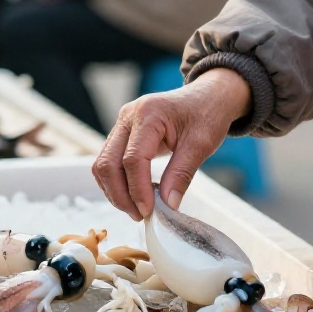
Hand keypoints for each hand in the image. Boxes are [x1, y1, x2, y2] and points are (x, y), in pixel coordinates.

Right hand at [94, 68, 252, 220]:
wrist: (208, 96)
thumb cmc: (207, 114)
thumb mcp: (202, 144)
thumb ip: (182, 174)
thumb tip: (168, 206)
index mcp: (149, 114)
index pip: (133, 159)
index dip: (138, 190)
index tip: (149, 211)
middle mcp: (129, 116)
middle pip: (108, 163)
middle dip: (120, 195)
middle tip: (140, 215)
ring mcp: (122, 123)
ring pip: (103, 163)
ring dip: (115, 191)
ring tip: (137, 209)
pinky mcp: (122, 132)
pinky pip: (110, 160)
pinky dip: (117, 181)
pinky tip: (134, 194)